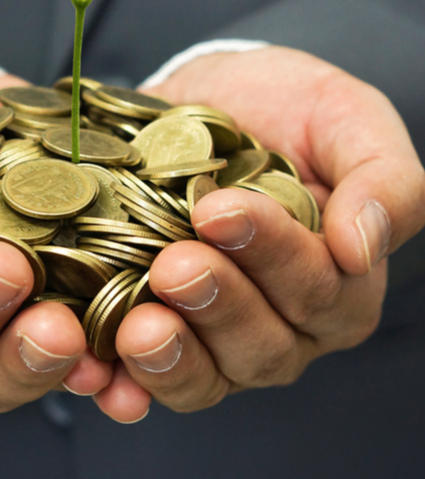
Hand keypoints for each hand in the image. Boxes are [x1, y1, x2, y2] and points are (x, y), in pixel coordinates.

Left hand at [92, 46, 424, 421]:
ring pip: (204, 375)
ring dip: (170, 358)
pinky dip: (118, 382)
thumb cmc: (285, 107)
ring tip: (139, 327)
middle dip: (217, 305)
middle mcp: (277, 323)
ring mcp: (211, 334)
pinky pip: (139, 376)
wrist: (206, 97)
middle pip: (261, 347)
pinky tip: (95, 373)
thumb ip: (383, 181)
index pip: (318, 291)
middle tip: (175, 264)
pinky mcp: (153, 326)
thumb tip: (361, 251)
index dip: (272, 256)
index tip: (220, 210)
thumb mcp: (346, 119)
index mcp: (333, 282)